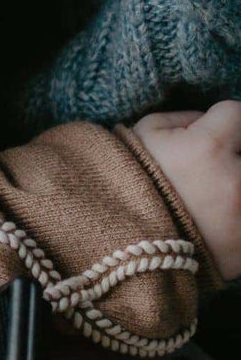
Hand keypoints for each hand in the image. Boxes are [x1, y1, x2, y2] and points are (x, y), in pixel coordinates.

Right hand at [132, 102, 240, 280]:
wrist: (131, 247)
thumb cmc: (134, 182)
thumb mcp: (145, 134)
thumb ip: (183, 118)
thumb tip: (207, 120)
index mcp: (209, 147)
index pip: (237, 113)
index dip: (221, 120)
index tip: (211, 131)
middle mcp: (238, 179)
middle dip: (232, 151)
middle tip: (209, 164)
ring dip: (233, 179)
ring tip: (210, 191)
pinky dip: (232, 210)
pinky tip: (213, 216)